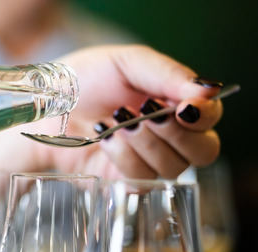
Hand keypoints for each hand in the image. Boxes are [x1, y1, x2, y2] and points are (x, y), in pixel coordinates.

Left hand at [45, 44, 223, 178]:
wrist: (45, 108)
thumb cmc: (85, 81)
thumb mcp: (127, 64)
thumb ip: (168, 74)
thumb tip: (210, 90)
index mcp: (176, 103)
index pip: (211, 117)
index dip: (203, 115)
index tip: (184, 107)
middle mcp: (170, 136)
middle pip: (204, 151)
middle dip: (174, 133)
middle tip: (144, 113)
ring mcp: (149, 162)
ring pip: (172, 167)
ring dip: (143, 142)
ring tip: (114, 120)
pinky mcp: (125, 181)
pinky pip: (142, 180)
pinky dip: (123, 157)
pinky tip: (105, 138)